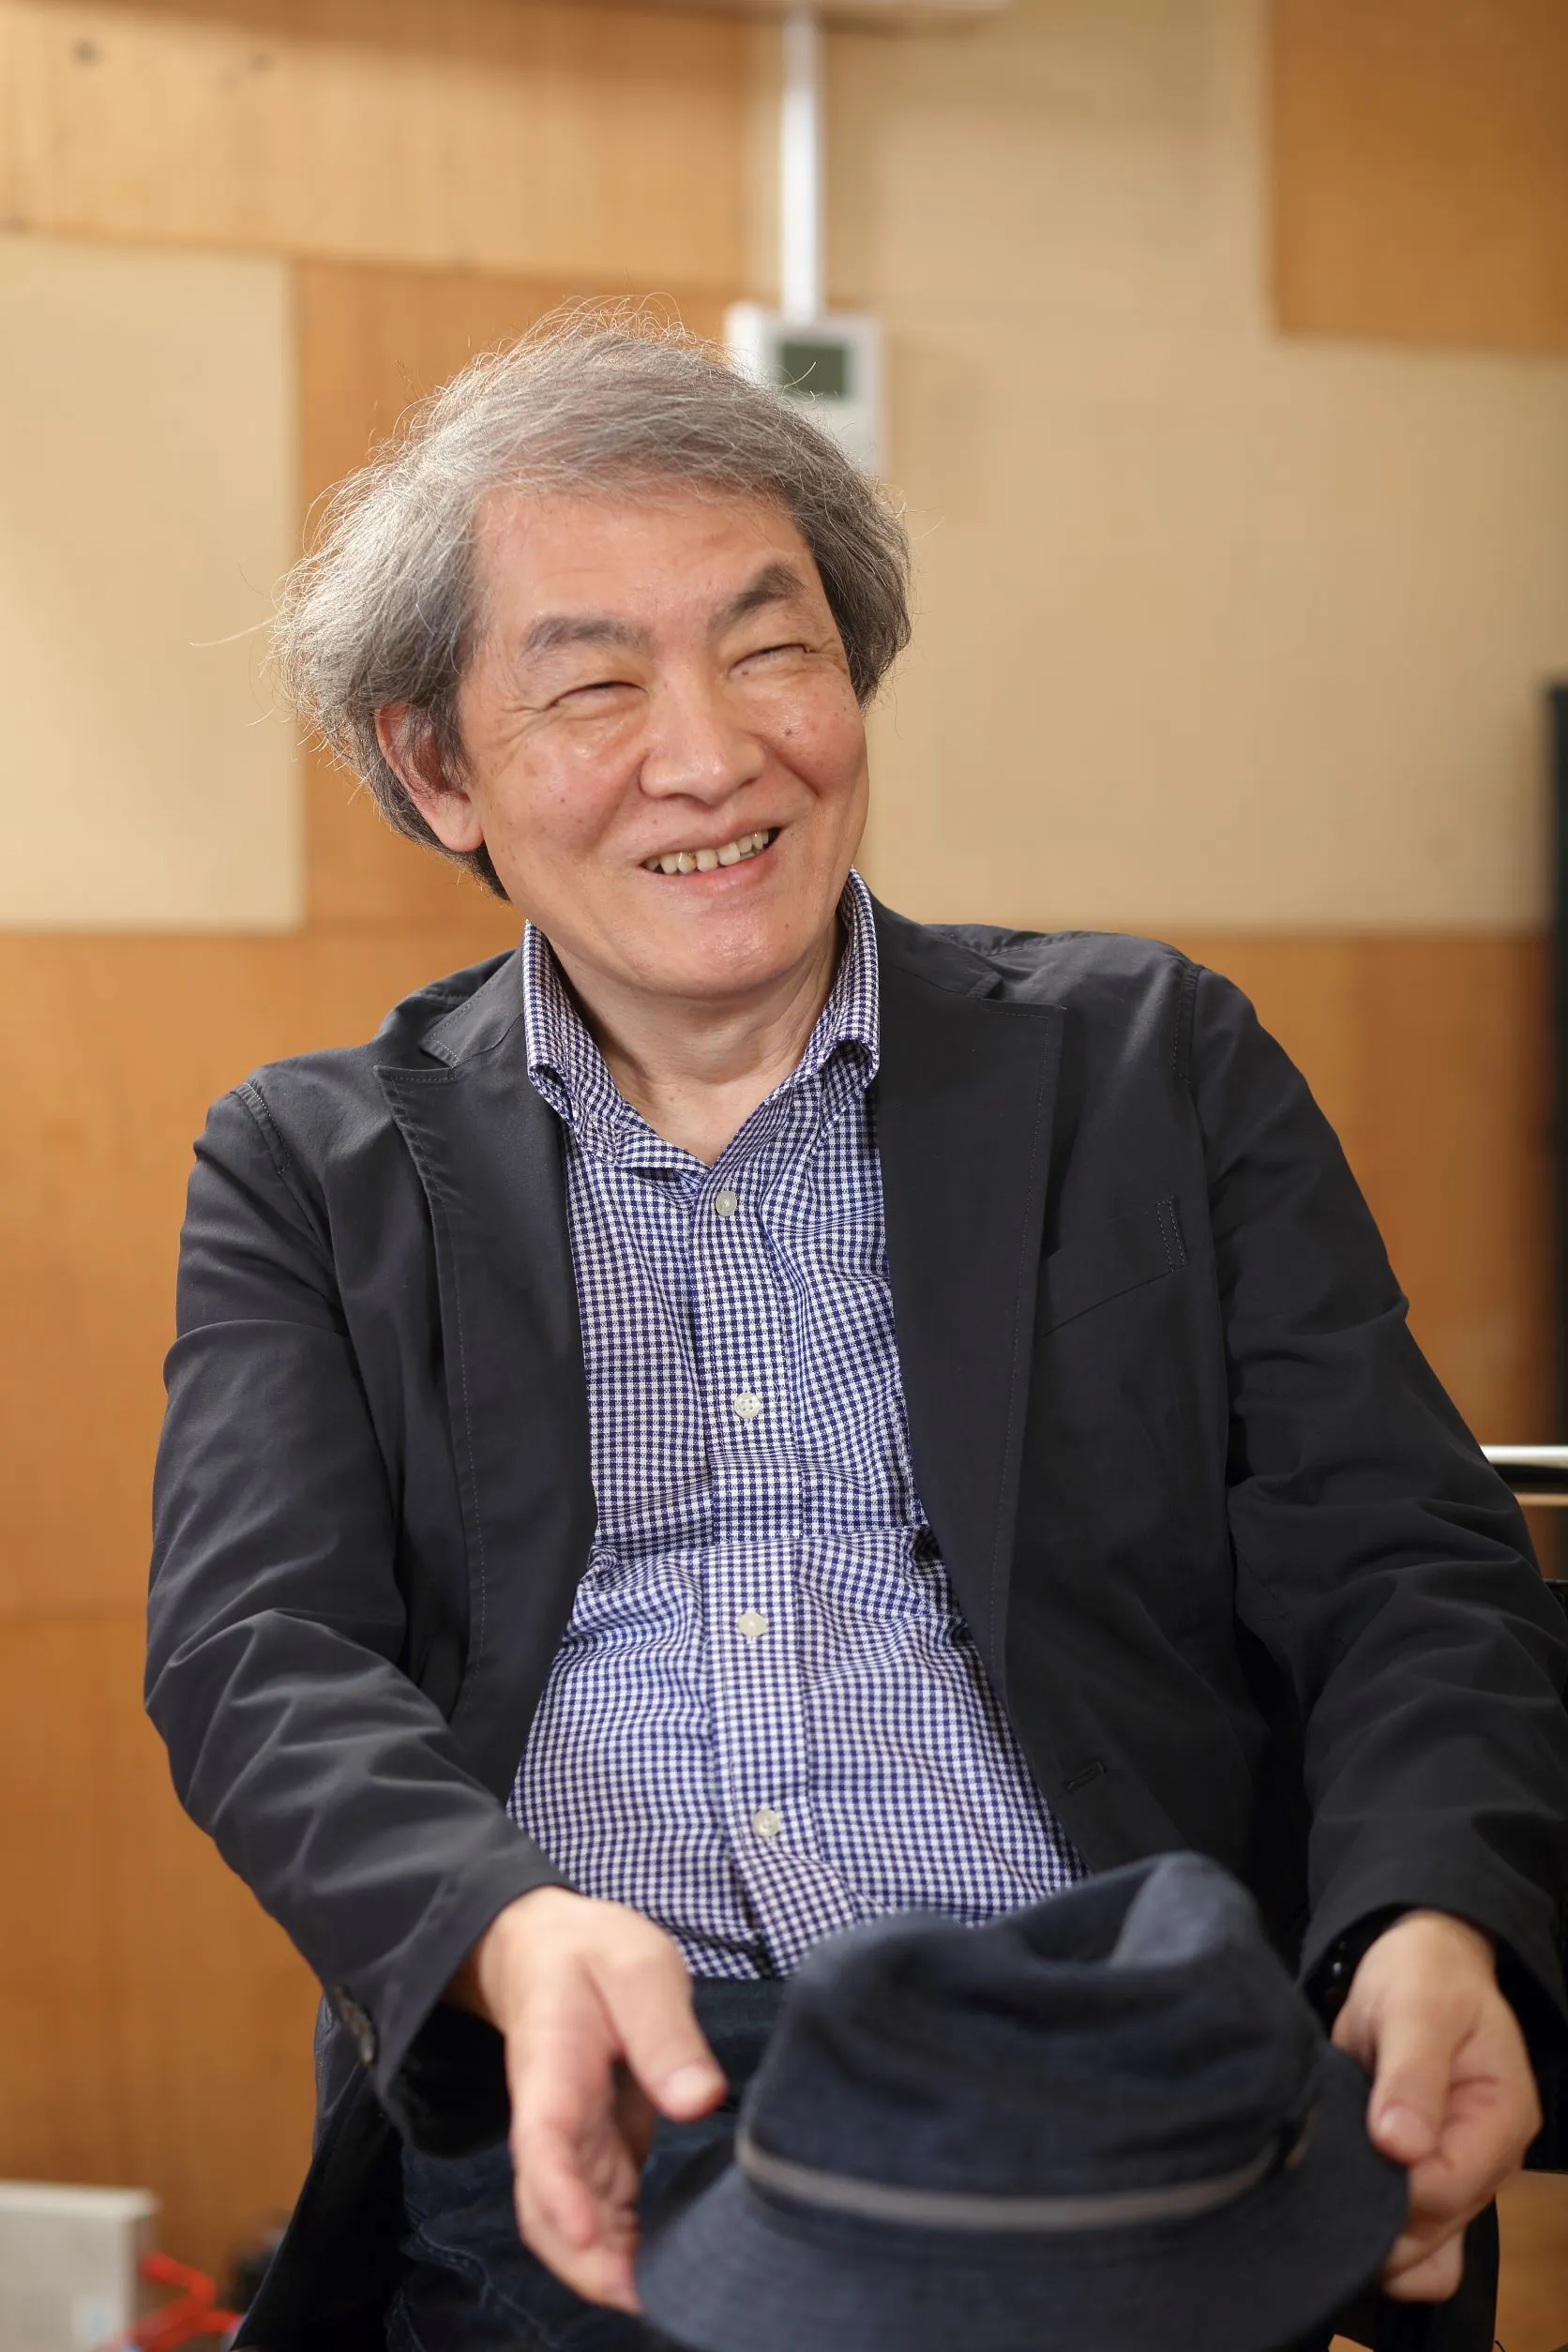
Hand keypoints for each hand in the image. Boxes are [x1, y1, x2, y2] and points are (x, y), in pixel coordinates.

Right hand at [450, 1887, 725, 2309]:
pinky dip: (624, 2245)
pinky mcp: (595, 2146)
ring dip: (607, 2263)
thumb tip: (700, 2100)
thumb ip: (665, 2031)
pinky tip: (665, 2266)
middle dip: (586, 2261)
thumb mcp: (637, 1967)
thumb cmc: (594, 1953)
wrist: (550, 1949)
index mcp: (551, 2066)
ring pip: (571, 2221)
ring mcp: (570, 2139)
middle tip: (646, 2295)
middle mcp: (550, 2117)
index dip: (559, 2190)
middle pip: (545, 2206)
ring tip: (666, 2292)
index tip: (588, 2232)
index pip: (542, 2137)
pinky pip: (601, 2209)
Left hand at [1331, 1909, 1539, 2301]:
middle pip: (1436, 2227)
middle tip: (1312, 2191)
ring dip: (1375, 2238)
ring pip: (1427, 2246)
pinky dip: (1377, 2235)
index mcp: (1501, 2119)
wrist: (1420, 1963)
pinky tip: (1337, 2208)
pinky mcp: (1425, 2172)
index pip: (1448, 2188)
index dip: (1391, 2192)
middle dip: (1378, 2223)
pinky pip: (1415, 2236)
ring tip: (1319, 2203)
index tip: (1337, 2172)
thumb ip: (1412, 2074)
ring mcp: (1460, 2172)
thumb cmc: (1422, 1976)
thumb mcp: (1417, 2007)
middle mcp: (1488, 2159)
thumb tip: (1400, 2147)